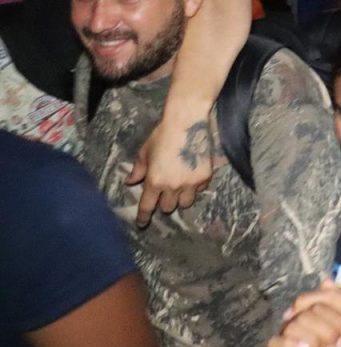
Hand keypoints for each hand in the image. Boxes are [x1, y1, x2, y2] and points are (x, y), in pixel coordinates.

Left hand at [126, 110, 213, 226]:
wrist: (187, 122)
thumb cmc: (162, 135)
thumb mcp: (145, 152)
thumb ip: (138, 170)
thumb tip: (130, 182)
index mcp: (154, 181)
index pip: (147, 207)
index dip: (144, 217)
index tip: (142, 224)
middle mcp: (172, 186)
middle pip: (168, 208)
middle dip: (164, 203)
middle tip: (165, 194)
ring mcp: (190, 183)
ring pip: (185, 203)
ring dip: (180, 198)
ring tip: (180, 188)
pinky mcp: (205, 176)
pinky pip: (199, 190)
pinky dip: (194, 187)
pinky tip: (192, 175)